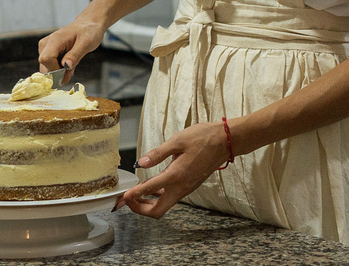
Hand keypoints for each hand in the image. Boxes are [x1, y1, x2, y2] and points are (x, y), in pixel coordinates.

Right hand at [37, 21, 105, 83]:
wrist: (87, 25)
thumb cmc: (88, 31)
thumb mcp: (87, 43)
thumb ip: (75, 54)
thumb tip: (66, 66)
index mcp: (55, 40)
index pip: (46, 59)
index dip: (55, 69)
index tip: (68, 70)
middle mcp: (46, 43)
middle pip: (44, 66)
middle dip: (58, 73)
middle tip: (72, 70)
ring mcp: (45, 47)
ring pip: (45, 68)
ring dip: (59, 72)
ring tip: (72, 65)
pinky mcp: (47, 51)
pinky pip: (49, 66)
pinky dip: (59, 69)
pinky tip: (69, 64)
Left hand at [113, 121, 229, 217]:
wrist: (225, 142)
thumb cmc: (203, 138)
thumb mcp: (177, 141)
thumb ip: (158, 153)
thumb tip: (141, 163)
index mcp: (176, 175)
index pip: (149, 190)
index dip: (133, 196)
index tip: (122, 198)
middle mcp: (181, 187)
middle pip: (157, 211)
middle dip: (139, 209)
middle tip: (127, 201)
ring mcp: (186, 188)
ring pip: (164, 206)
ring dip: (148, 204)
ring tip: (135, 196)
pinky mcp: (189, 186)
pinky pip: (171, 198)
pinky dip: (158, 197)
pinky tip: (152, 187)